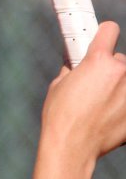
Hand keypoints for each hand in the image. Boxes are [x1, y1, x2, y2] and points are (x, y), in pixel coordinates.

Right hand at [42, 22, 125, 159]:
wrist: (72, 148)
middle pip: (121, 61)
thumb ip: (74, 68)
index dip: (104, 35)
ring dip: (120, 88)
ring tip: (104, 106)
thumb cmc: (61, 116)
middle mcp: (121, 72)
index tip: (102, 41)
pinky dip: (122, 107)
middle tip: (96, 86)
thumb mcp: (59, 84)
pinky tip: (111, 118)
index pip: (110, 30)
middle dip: (110, 70)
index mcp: (98, 60)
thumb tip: (78, 63)